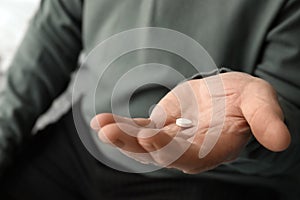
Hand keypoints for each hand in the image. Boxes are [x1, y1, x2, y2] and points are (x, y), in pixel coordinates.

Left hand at [90, 72, 290, 173]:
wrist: (232, 98)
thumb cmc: (248, 101)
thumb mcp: (262, 104)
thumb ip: (266, 120)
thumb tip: (281, 139)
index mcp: (212, 150)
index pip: (186, 155)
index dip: (167, 147)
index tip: (148, 135)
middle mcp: (188, 151)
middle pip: (157, 153)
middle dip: (132, 144)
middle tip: (108, 131)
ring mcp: (171, 139)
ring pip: (143, 143)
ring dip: (121, 135)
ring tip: (101, 125)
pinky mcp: (161, 126)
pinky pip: (139, 128)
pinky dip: (122, 125)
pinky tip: (101, 121)